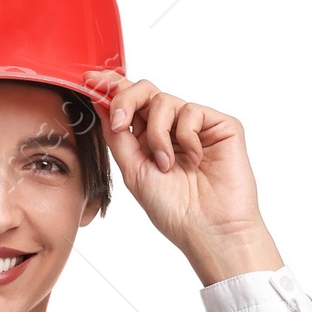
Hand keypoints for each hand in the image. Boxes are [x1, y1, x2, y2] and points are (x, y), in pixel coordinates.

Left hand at [83, 72, 282, 283]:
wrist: (209, 230)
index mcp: (149, 141)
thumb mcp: (134, 172)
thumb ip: (118, 137)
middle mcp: (172, 129)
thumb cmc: (175, 211)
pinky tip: (194, 159)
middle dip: (127, 101)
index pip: (130, 104)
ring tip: (167, 165)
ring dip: (158, 134)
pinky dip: (186, 136)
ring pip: (164, 101)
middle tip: (120, 123)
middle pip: (145, 90)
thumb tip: (101, 103)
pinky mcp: (220, 125)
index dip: (111, 88)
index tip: (91, 81)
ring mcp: (196, 126)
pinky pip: (191, 111)